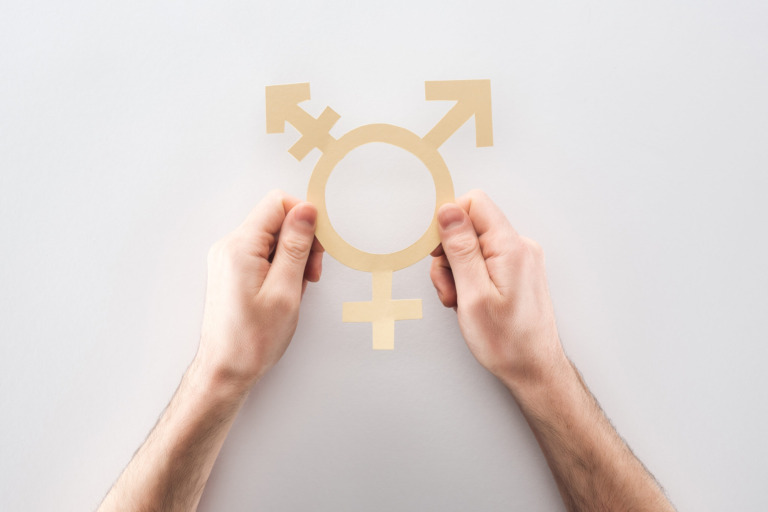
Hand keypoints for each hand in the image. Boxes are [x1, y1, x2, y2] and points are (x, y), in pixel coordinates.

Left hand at [194, 190, 323, 391]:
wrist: (225, 370)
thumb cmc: (253, 339)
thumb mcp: (286, 290)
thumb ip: (296, 245)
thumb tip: (306, 210)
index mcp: (239, 247)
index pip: (277, 203)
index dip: (304, 219)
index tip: (317, 247)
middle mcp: (229, 247)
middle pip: (275, 219)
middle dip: (301, 241)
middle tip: (311, 274)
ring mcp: (227, 258)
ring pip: (271, 238)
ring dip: (292, 257)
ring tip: (297, 288)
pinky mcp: (231, 270)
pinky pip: (262, 254)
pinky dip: (280, 267)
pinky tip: (285, 291)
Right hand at [430, 190, 564, 388]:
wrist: (534, 369)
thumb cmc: (506, 341)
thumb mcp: (472, 294)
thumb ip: (460, 248)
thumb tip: (448, 210)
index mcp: (511, 247)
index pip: (475, 203)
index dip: (449, 222)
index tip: (437, 252)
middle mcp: (520, 247)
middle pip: (471, 226)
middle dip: (450, 254)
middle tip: (449, 288)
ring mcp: (520, 260)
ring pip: (474, 247)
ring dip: (457, 271)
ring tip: (459, 302)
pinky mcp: (517, 272)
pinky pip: (485, 262)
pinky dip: (470, 279)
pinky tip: (469, 302)